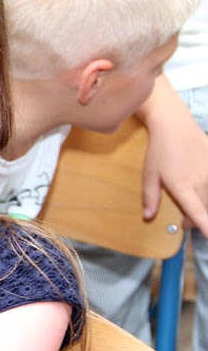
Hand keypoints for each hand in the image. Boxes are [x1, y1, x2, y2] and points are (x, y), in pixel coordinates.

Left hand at [142, 111, 207, 235]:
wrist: (175, 126)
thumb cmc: (159, 151)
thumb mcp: (149, 175)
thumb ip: (150, 197)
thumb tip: (147, 217)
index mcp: (181, 185)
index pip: (196, 210)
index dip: (204, 225)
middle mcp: (201, 180)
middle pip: (205, 207)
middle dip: (195, 220)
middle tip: (185, 223)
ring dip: (204, 206)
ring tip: (193, 208)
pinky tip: (200, 190)